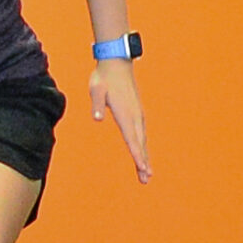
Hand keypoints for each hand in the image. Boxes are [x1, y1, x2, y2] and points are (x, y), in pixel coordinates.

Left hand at [90, 60, 150, 181]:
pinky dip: (143, 146)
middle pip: (140, 144)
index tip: (142, 168)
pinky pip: (141, 133)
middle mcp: (135, 116)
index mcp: (125, 114)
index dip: (137, 156)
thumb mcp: (96, 89)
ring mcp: (137, 114)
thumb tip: (97, 118)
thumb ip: (97, 104)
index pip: (132, 139)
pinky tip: (143, 152)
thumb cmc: (104, 77)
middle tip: (146, 179)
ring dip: (145, 156)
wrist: (116, 62)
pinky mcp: (137, 111)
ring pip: (142, 139)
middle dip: (143, 162)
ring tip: (146, 172)